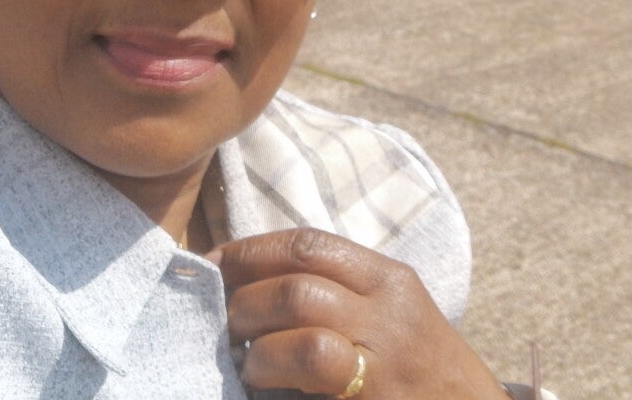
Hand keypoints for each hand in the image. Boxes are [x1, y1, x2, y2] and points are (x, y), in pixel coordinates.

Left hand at [213, 228, 505, 399]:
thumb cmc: (421, 364)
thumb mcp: (392, 311)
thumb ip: (338, 288)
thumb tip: (251, 281)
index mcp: (390, 280)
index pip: (308, 245)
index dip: (247, 253)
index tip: (210, 265)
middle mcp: (390, 318)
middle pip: (297, 291)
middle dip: (244, 306)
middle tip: (222, 326)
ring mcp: (383, 369)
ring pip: (303, 345)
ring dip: (258, 356)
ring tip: (249, 368)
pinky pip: (309, 395)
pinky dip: (273, 392)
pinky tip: (264, 394)